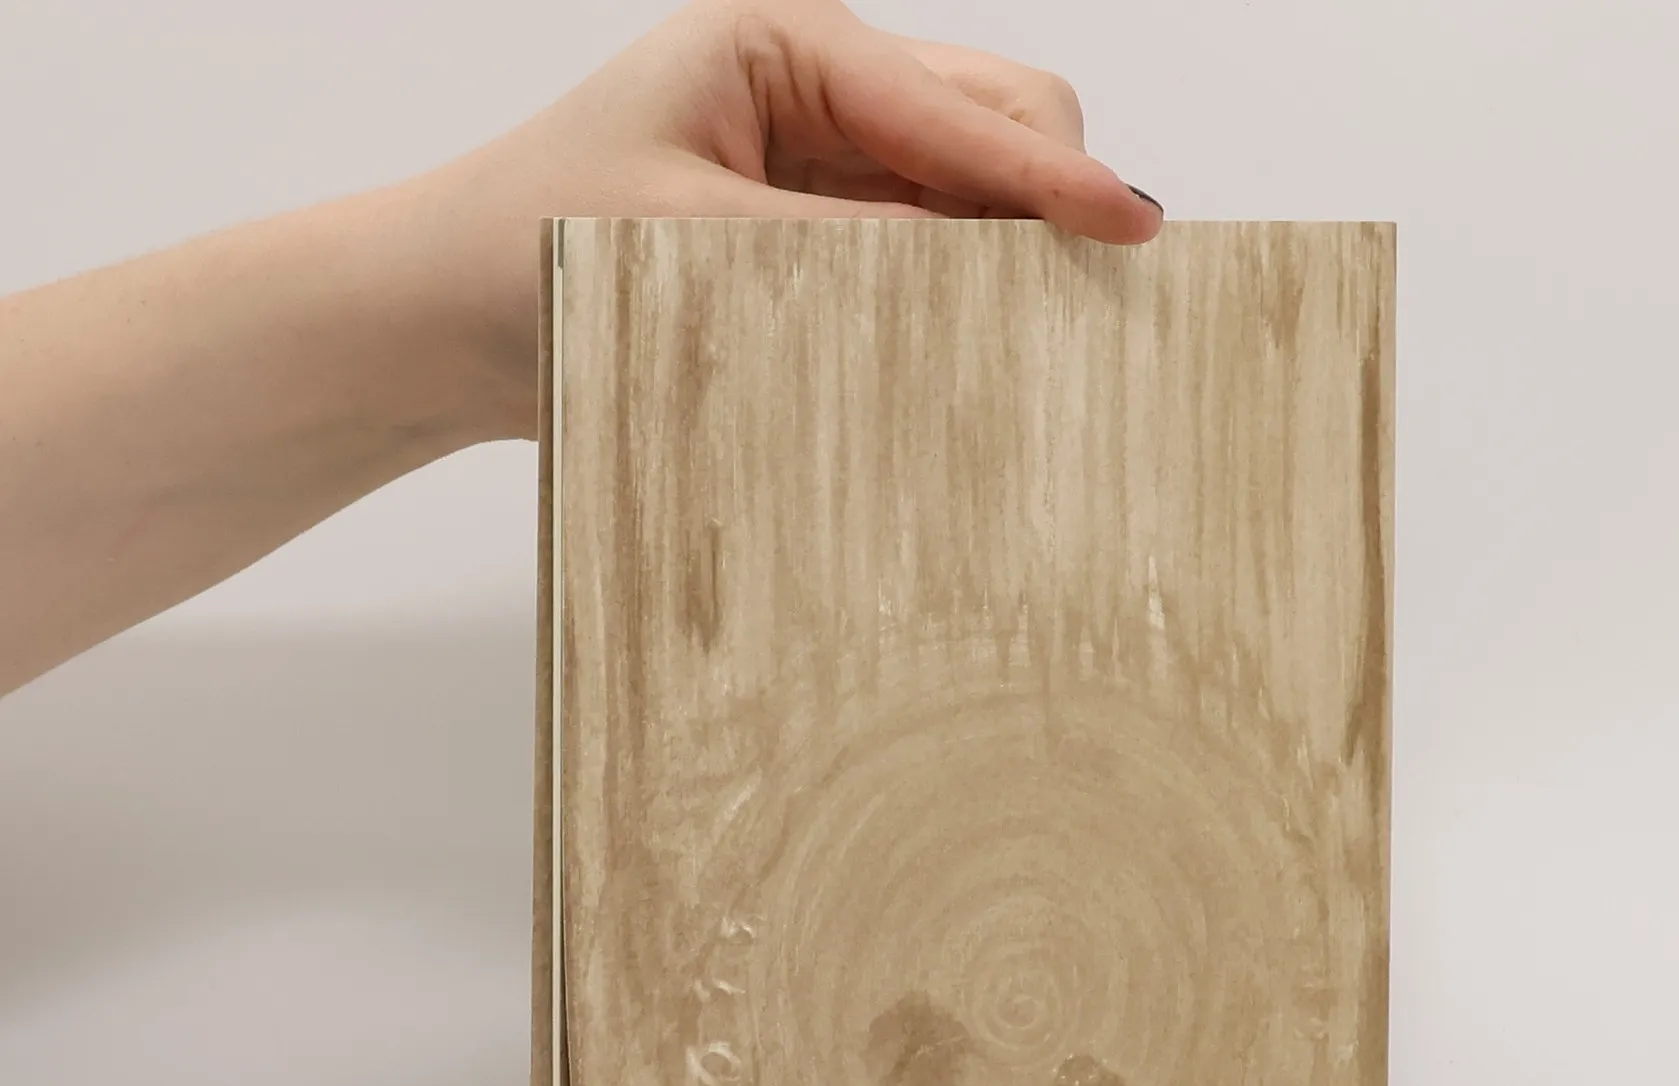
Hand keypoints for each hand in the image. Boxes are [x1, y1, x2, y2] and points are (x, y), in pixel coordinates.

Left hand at [420, 0, 1161, 436]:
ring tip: (1042, 338)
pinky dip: (957, 296)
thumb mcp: (699, 251)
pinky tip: (976, 346)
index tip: (1135, 233)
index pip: (958, 109)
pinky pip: (922, 256)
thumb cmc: (528, 254)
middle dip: (1046, 204)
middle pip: (992, 127)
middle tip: (1093, 302)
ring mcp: (823, 161)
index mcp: (785, 42)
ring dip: (1008, 258)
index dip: (1052, 179)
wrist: (439, 322)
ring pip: (970, 196)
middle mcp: (818, 87)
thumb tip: (996, 282)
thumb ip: (853, 261)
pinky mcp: (815, 235)